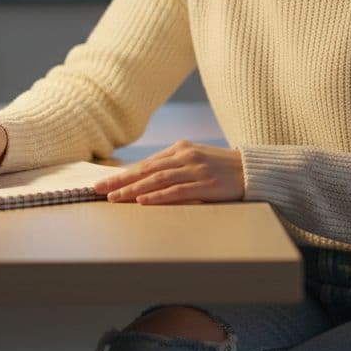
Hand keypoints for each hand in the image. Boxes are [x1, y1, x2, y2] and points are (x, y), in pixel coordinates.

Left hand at [93, 140, 244, 204]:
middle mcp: (186, 156)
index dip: (122, 174)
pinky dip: (158, 196)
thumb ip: (173, 167)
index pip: (145, 163)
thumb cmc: (221, 169)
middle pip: (146, 169)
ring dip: (133, 189)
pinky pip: (177, 191)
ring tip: (114, 197)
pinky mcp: (207, 185)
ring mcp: (196, 170)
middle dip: (120, 180)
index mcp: (180, 149)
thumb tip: (143, 182)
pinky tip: (143, 201)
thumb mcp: (195, 160)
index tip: (102, 182)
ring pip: (158, 179)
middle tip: (98, 189)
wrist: (253, 170)